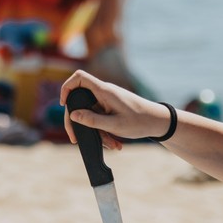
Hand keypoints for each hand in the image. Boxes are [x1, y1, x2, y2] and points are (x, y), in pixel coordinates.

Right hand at [59, 70, 173, 149]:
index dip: (66, 87)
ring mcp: (107, 100)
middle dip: (78, 122)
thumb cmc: (140, 121)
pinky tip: (114, 143)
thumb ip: (92, 120)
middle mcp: (104, 92)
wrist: (159, 122)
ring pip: (91, 114)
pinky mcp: (111, 108)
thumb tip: (72, 115)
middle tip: (75, 138)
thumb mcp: (114, 125)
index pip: (79, 77)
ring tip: (111, 145)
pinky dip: (104, 131)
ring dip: (96, 131)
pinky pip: (100, 118)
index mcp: (104, 91)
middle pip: (79, 101)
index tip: (64, 104)